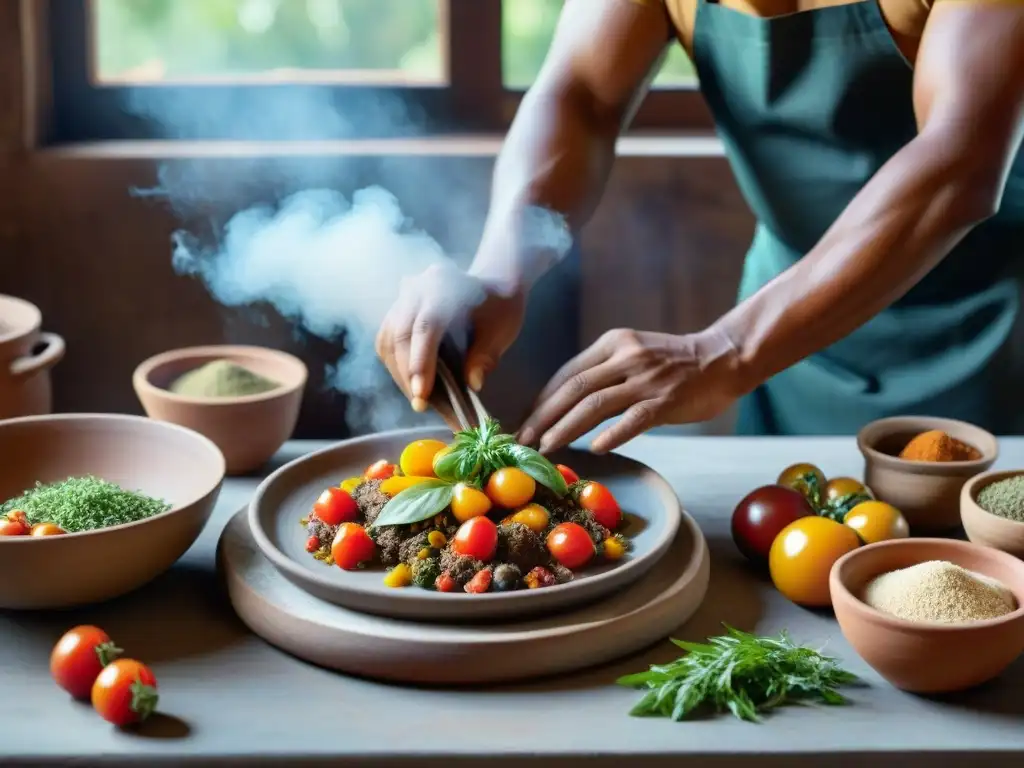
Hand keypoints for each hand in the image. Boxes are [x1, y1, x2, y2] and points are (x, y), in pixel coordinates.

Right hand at [376, 262, 525, 410]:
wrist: (492, 286)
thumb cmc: (498, 308)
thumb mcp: (501, 329)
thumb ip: (486, 355)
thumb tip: (473, 382)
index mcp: (445, 285)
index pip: (426, 326)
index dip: (421, 361)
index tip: (421, 393)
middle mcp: (418, 289)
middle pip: (401, 334)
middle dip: (407, 374)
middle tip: (421, 404)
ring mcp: (403, 299)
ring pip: (388, 340)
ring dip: (399, 373)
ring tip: (418, 398)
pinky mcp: (396, 312)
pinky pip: (386, 341)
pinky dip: (395, 366)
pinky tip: (411, 383)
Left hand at [518, 327, 742, 453]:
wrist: (723, 357)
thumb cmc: (675, 362)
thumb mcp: (634, 354)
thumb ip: (604, 372)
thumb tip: (566, 402)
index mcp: (613, 344)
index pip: (568, 373)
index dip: (542, 400)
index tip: (524, 421)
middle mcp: (625, 357)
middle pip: (573, 389)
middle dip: (543, 416)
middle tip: (522, 440)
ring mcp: (646, 379)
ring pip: (595, 405)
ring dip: (565, 427)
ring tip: (546, 447)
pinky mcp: (666, 400)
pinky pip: (634, 419)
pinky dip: (612, 434)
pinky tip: (595, 448)